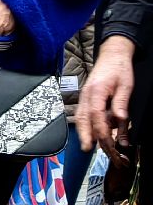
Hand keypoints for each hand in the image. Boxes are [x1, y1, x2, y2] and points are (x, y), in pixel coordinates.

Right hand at [76, 36, 136, 156]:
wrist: (112, 54)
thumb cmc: (119, 69)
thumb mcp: (125, 86)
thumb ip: (120, 104)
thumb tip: (120, 121)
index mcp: (96, 92)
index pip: (97, 116)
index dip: (102, 132)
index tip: (108, 145)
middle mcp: (86, 95)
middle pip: (83, 118)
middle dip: (86, 135)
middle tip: (89, 150)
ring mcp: (84, 95)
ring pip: (79, 116)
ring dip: (83, 132)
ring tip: (86, 145)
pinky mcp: (86, 96)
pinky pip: (82, 112)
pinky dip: (84, 124)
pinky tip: (88, 132)